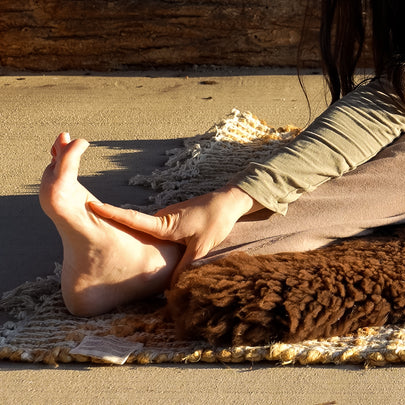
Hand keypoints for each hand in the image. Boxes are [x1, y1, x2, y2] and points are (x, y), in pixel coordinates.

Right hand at [87, 183, 260, 279]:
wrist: (229, 201)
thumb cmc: (216, 220)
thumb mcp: (202, 247)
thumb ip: (185, 266)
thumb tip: (170, 287)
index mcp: (164, 224)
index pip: (132, 219)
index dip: (110, 214)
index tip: (90, 205)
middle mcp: (160, 219)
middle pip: (132, 229)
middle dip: (113, 232)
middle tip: (90, 234)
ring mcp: (165, 218)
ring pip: (144, 232)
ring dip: (133, 240)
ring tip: (114, 251)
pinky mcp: (171, 219)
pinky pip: (154, 231)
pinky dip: (148, 240)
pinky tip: (147, 250)